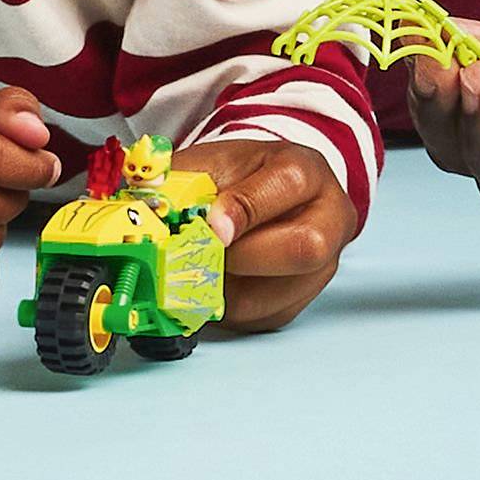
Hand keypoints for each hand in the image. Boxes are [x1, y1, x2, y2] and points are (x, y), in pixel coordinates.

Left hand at [175, 137, 357, 332]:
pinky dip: (229, 307)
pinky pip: (263, 317)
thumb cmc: (242, 177)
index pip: (287, 185)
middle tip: (204, 251)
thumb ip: (187, 180)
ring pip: (280, 294)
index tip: (210, 227)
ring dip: (228, 288)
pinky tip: (214, 283)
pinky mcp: (304, 299)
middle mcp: (329, 217)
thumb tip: (150, 208)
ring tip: (199, 267)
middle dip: (242, 256)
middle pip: (303, 248)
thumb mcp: (216, 162)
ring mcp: (323, 264)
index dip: (245, 208)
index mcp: (307, 170)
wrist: (266, 193)